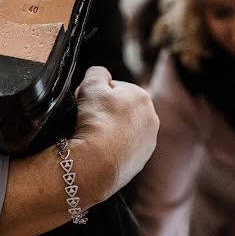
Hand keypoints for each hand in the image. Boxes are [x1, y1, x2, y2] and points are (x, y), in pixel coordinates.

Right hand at [71, 66, 159, 204]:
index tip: (83, 102)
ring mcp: (148, 143)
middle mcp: (151, 119)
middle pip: (120, 109)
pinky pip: (122, 149)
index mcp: (142, 96)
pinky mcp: (140, 162)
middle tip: (85, 118)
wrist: (96, 162)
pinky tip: (98, 150)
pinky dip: (111, 148)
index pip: (114, 88)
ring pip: (122, 130)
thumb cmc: (94, 120)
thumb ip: (97, 73)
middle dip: (104, 111)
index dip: (95, 94)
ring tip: (92, 136)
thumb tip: (101, 75)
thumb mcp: (90, 84)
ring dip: (109, 130)